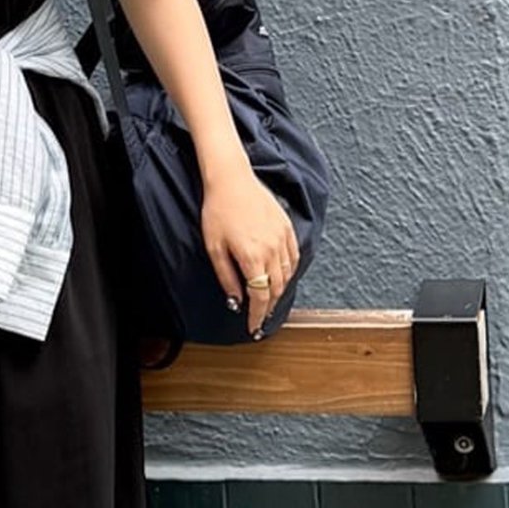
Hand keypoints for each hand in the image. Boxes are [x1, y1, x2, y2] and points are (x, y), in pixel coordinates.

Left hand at [201, 167, 300, 337]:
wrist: (232, 180)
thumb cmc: (218, 211)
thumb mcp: (214, 248)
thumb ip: (226, 277)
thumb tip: (235, 300)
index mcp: (253, 257)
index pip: (261, 296)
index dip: (258, 315)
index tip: (254, 327)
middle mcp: (272, 249)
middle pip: (277, 288)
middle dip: (269, 307)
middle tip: (261, 317)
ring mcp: (283, 237)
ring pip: (288, 274)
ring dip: (279, 290)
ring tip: (269, 300)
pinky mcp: (287, 227)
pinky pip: (294, 256)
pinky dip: (289, 271)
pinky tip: (281, 276)